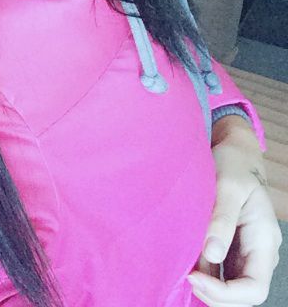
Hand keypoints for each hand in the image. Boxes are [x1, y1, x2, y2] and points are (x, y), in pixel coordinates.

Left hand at [187, 118, 281, 305]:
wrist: (234, 151)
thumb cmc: (233, 163)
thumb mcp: (227, 187)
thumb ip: (221, 220)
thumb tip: (211, 254)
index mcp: (264, 240)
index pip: (254, 288)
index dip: (226, 293)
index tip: (193, 277)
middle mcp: (257, 251)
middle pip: (242, 294)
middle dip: (214, 295)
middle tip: (182, 277)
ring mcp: (242, 250)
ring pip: (229, 285)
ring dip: (206, 286)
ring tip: (179, 271)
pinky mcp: (228, 244)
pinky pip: (218, 269)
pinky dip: (202, 273)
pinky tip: (183, 264)